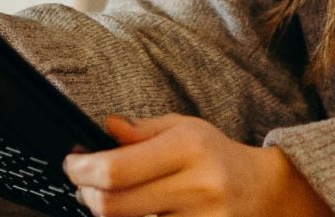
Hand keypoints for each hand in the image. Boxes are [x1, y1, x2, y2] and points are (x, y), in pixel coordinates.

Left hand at [63, 114, 332, 216]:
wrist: (262, 192)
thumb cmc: (216, 156)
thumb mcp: (184, 129)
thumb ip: (142, 131)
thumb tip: (105, 127)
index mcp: (188, 148)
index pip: (116, 169)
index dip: (81, 170)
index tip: (72, 163)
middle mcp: (196, 186)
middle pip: (112, 206)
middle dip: (86, 194)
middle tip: (82, 183)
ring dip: (108, 210)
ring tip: (111, 196)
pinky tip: (137, 210)